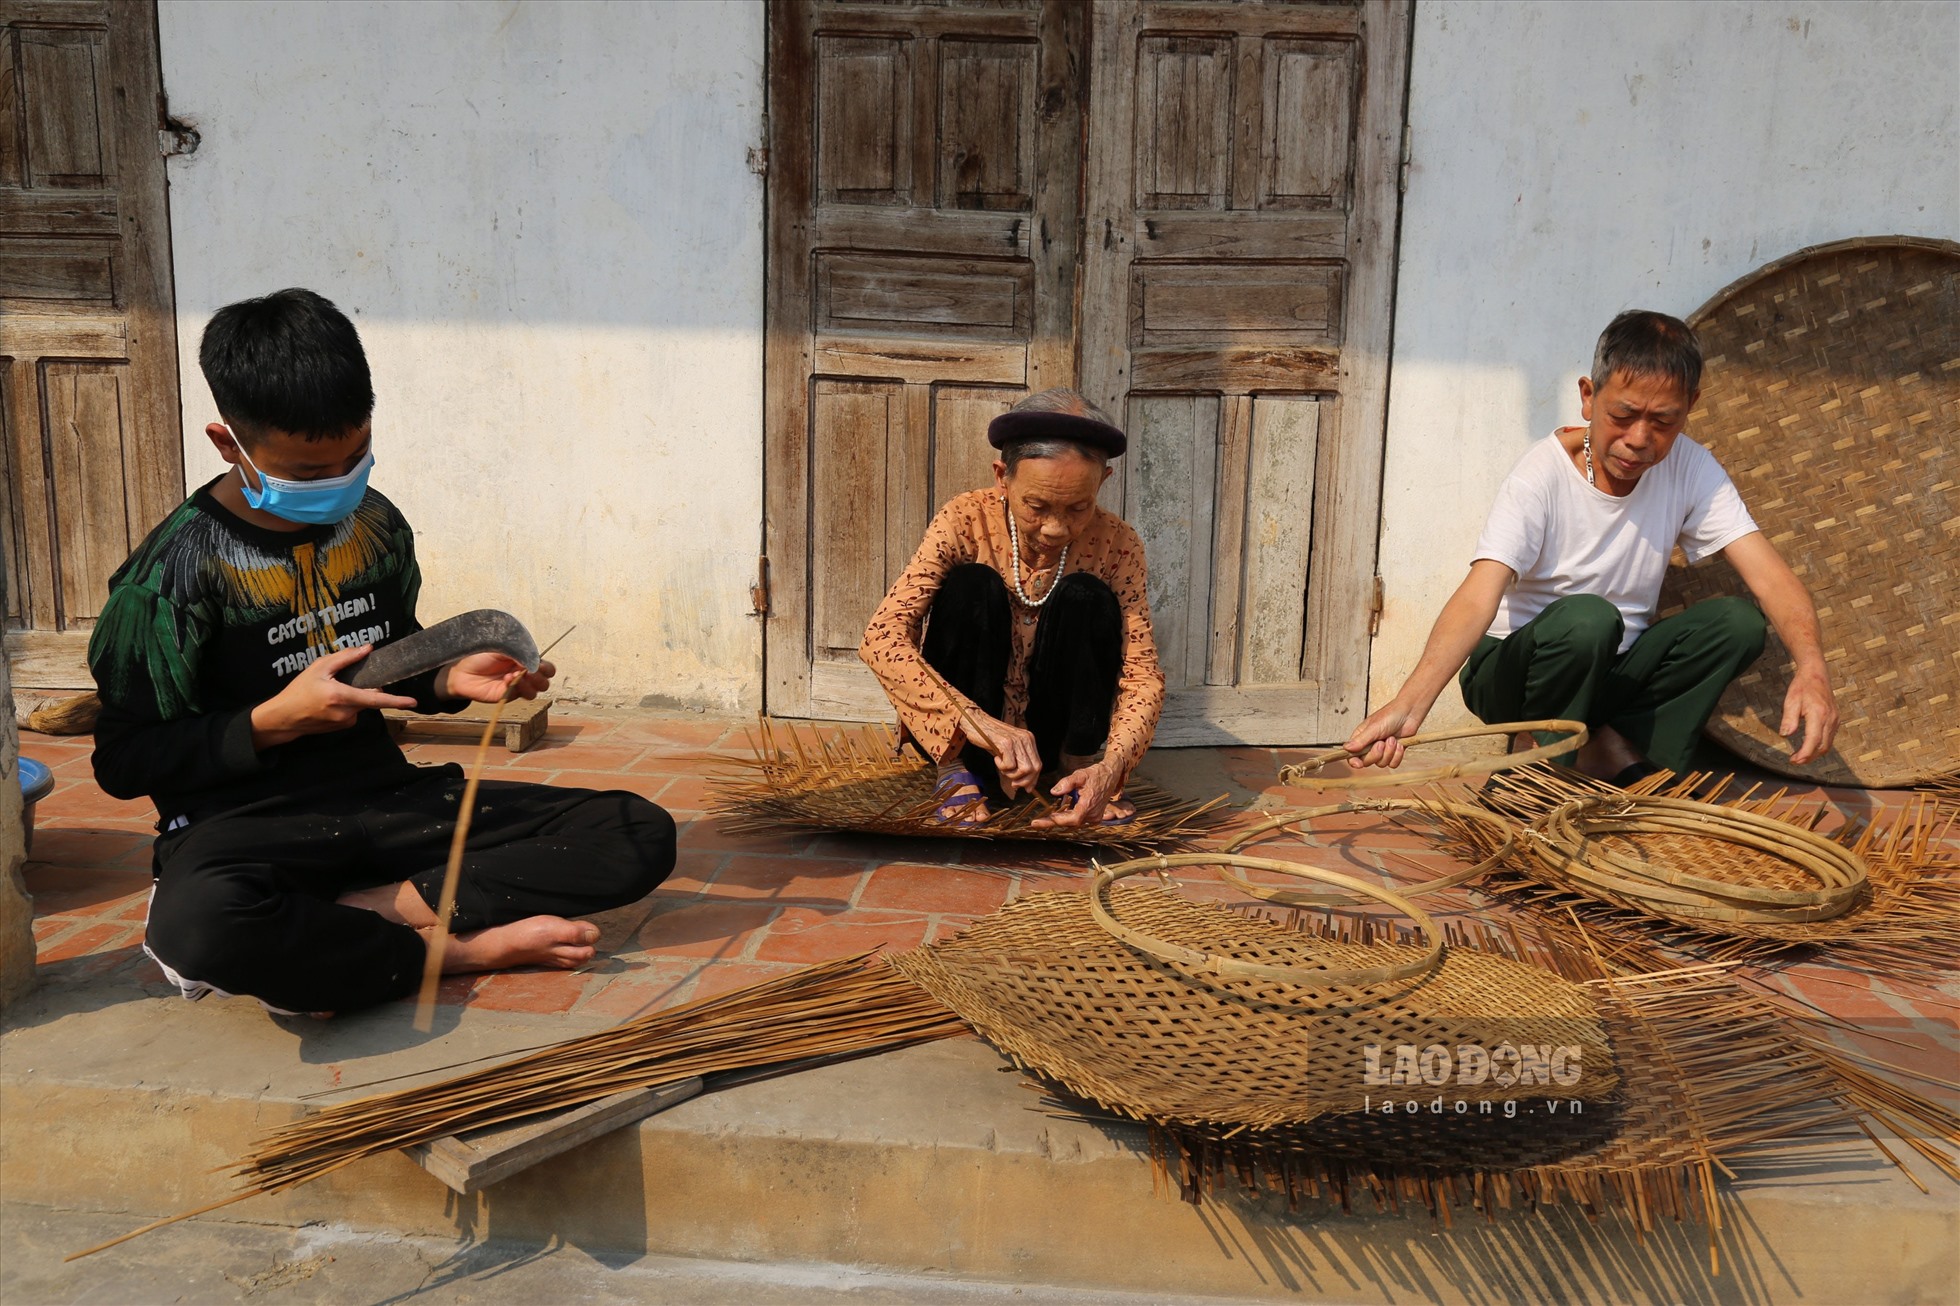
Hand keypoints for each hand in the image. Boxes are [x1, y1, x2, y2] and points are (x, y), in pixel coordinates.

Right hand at [250, 645, 417, 748]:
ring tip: (328, 693)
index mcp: (341, 697)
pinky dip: (346, 704)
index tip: (413, 702)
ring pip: (360, 704)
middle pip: (368, 697)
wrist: (283, 717)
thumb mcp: (318, 668)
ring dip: (352, 696)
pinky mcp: (343, 727)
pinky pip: (352, 711)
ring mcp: (345, 722)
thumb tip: (367, 649)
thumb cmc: (298, 691)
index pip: (376, 700)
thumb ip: (345, 658)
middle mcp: (347, 713)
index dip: (396, 701)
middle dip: (362, 688)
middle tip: (339, 681)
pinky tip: (328, 703)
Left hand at [438, 653, 555, 703]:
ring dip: (531, 684)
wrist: (462, 670)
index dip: (546, 667)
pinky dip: (517, 687)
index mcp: (525, 660)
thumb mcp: (502, 647)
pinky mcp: (508, 696)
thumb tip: (534, 662)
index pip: (546, 667)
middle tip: (530, 672)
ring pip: (536, 691)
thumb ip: (519, 652)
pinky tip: (507, 679)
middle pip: (545, 681)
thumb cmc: (479, 656)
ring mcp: (517, 686)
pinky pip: (520, 695)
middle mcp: (524, 674)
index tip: (538, 664)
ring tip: (517, 676)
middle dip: (541, 677)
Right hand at [969, 711, 1040, 797]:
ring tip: (1002, 767)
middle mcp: (1025, 739)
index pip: (1038, 764)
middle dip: (1024, 781)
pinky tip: (996, 758)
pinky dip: (1001, 767)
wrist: (977, 722)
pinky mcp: (1006, 743)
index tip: (1027, 788)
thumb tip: (1026, 784)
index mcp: (1029, 739)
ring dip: (1011, 775)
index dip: (1033, 779)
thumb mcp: (1010, 748)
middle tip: (1013, 783)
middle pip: (1034, 768)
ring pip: (1023, 769)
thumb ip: (1019, 762)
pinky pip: (1009, 765)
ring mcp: (1017, 741)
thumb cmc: (991, 737)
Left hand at [1033, 760, 1119, 827]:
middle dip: (1053, 822)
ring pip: (1073, 821)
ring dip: (1061, 818)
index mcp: (1089, 805)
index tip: (1039, 823)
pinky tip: (1061, 810)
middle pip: (1070, 822)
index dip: (1055, 822)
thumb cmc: (1095, 774)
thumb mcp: (1080, 775)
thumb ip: (1067, 783)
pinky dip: (1069, 816)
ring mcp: (1095, 817)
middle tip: (1036, 823)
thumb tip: (1054, 792)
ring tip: (1047, 817)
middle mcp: (1093, 814)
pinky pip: (1078, 819)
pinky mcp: (1095, 817)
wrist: (1111, 775)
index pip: (1071, 819)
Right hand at [1342, 700, 1423, 768]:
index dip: (1353, 761)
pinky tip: (1400, 744)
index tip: (1359, 764)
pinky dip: (1397, 755)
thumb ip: (1361, 740)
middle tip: (1381, 743)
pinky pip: (1393, 764)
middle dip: (1376, 754)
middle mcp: (1370, 746)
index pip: (1352, 755)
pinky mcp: (1394, 753)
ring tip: (1393, 739)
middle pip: (1367, 761)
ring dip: (1389, 752)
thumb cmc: (1390, 715)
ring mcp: (1383, 751)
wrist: (1409, 713)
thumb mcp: (1374, 728)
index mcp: (1361, 738)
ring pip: (1381, 764)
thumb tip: (1346, 748)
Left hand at [1780, 666, 1837, 763]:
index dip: (1804, 754)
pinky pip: (1830, 737)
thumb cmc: (1802, 686)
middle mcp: (1830, 719)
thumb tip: (1785, 735)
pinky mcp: (1836, 719)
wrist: (1816, 674)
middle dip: (1809, 757)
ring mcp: (1835, 719)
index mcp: (1819, 714)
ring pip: (1828, 744)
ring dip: (1815, 753)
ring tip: (1801, 756)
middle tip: (1795, 761)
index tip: (1794, 760)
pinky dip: (1821, 745)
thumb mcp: (1791, 701)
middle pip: (1823, 746)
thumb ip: (1789, 719)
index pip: (1813, 741)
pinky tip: (1810, 746)